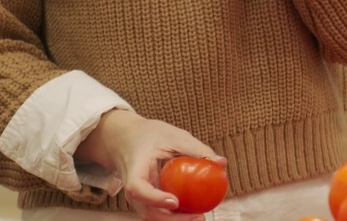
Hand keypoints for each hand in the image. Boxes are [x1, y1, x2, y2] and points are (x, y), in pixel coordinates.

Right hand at [76, 109, 224, 220]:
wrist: (125, 140)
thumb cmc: (150, 135)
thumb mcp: (173, 136)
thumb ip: (195, 148)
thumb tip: (222, 162)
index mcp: (134, 169)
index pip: (138, 189)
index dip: (155, 199)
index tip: (176, 202)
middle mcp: (131, 189)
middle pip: (147, 211)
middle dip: (172, 220)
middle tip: (199, 216)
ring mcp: (137, 197)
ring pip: (153, 216)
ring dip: (175, 220)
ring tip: (200, 217)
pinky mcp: (144, 200)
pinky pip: (158, 211)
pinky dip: (174, 215)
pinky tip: (193, 211)